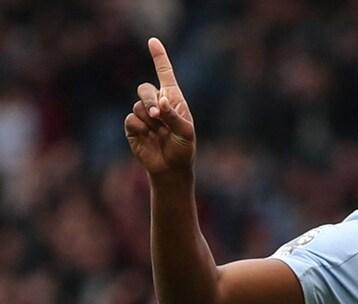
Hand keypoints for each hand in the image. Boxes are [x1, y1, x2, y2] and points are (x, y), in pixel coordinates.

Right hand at [124, 38, 194, 175]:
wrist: (171, 168)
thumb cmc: (183, 148)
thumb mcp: (185, 132)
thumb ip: (173, 116)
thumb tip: (160, 103)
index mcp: (173, 100)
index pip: (165, 74)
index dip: (159, 57)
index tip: (153, 41)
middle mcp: (157, 104)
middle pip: (145, 89)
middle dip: (149, 99)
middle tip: (157, 115)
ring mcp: (144, 115)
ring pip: (138, 105)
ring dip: (149, 119)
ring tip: (159, 133)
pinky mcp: (133, 127)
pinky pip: (131, 119)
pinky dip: (140, 128)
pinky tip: (148, 137)